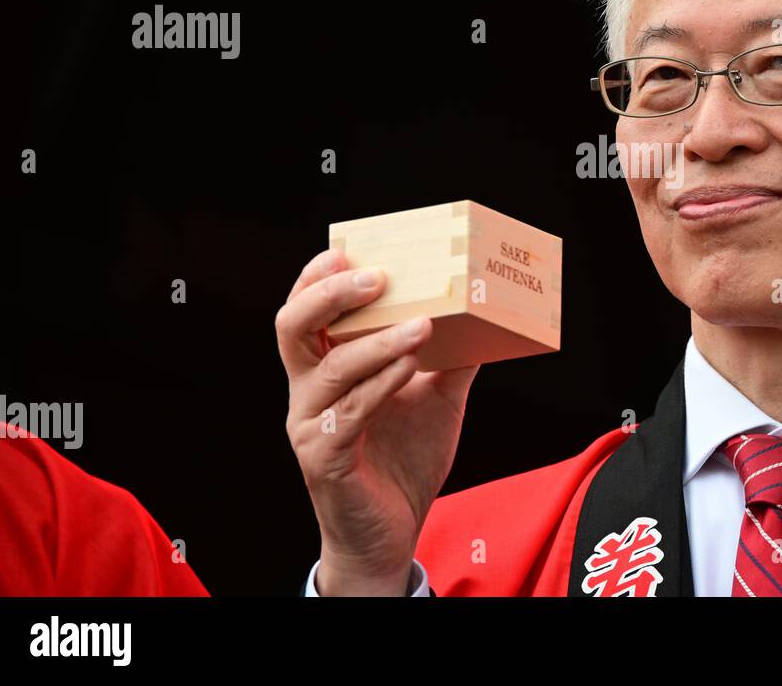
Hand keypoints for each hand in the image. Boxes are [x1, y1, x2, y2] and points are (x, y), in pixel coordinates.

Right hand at [277, 248, 479, 594]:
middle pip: (292, 328)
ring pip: (330, 369)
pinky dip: (380, 384)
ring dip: (377, 341)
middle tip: (377, 277)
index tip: (345, 249)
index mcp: (324, 369)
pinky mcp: (324, 460)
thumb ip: (453, 357)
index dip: (316, 278)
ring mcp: (310, 426)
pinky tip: (411, 365)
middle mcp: (306, 392)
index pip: (304, 312)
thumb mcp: (437, 398)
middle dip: (329, 295)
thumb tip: (489, 314)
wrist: (393, 533)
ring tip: (423, 323)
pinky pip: (348, 414)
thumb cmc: (404, 459)